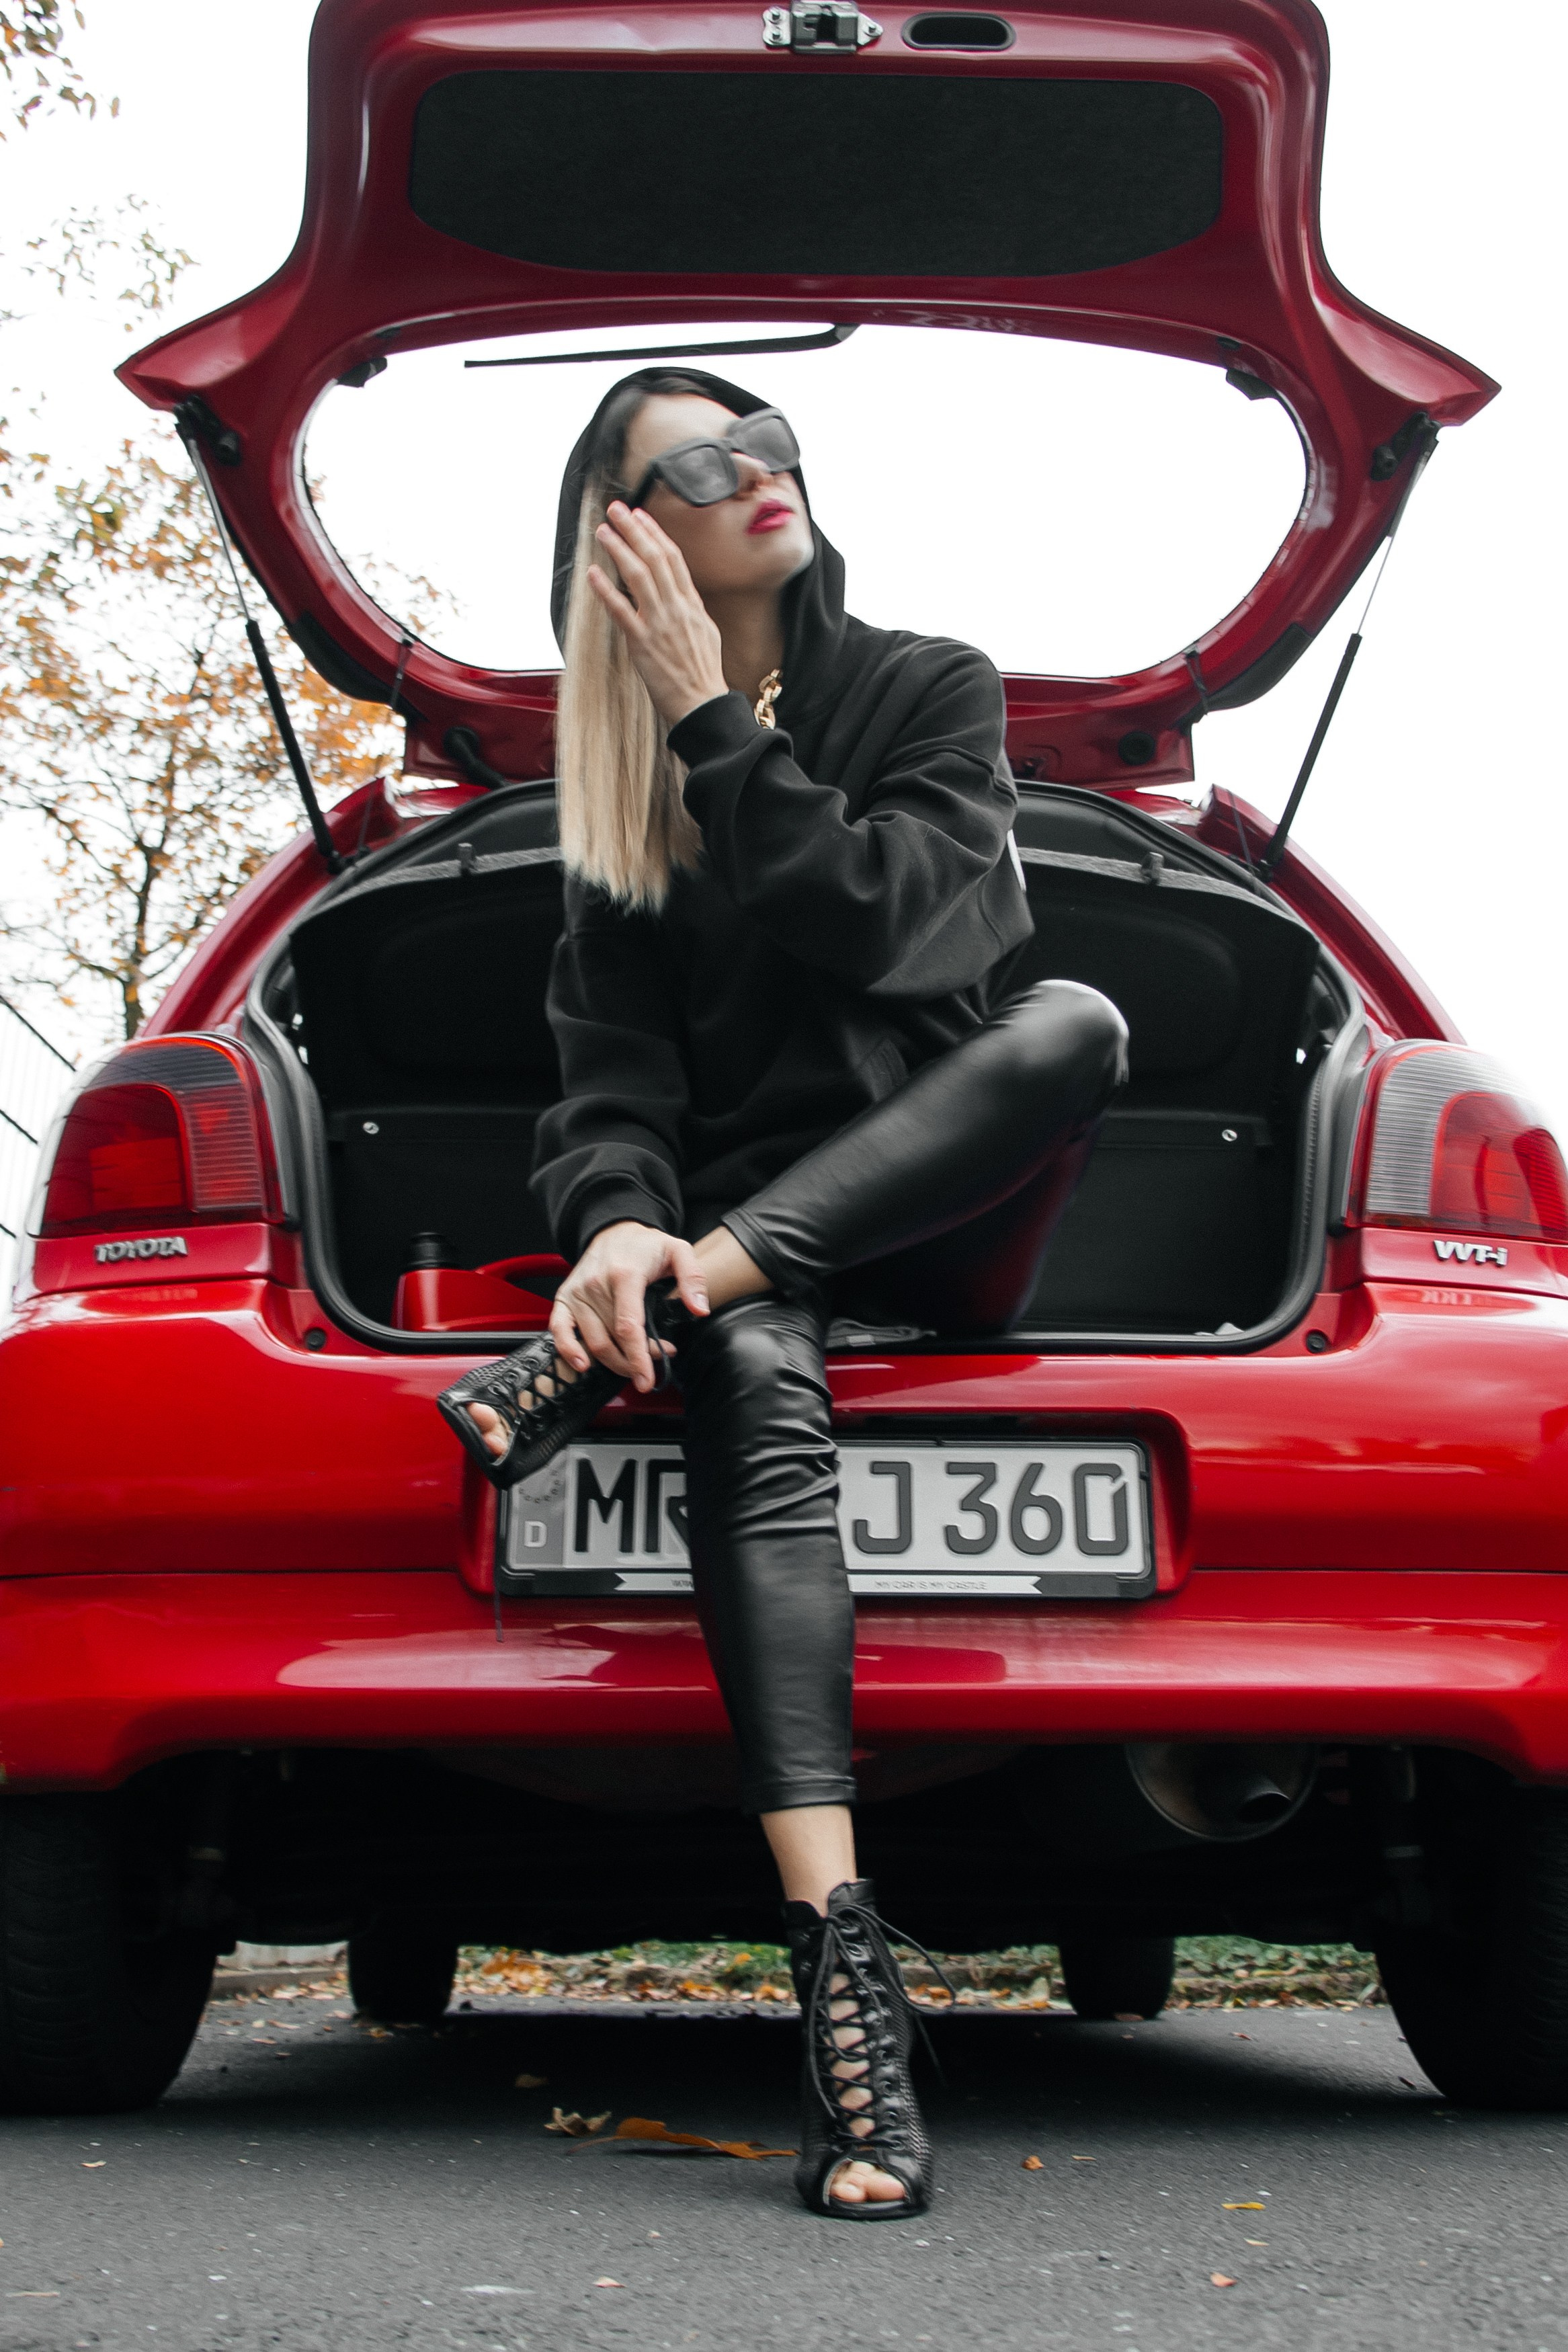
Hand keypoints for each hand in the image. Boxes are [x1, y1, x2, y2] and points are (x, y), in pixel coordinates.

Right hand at [550, 1220, 709, 1390]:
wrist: (614, 1231)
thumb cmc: (646, 1246)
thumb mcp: (678, 1251)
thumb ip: (693, 1278)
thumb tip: (699, 1309)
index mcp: (624, 1274)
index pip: (629, 1326)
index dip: (638, 1357)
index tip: (647, 1379)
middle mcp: (596, 1284)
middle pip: (612, 1340)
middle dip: (634, 1360)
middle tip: (654, 1361)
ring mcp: (578, 1292)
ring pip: (592, 1342)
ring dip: (614, 1361)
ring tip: (634, 1362)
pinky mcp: (565, 1298)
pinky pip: (559, 1329)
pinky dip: (568, 1350)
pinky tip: (582, 1365)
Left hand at [587, 503, 727, 727]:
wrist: (704, 705)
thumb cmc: (703, 676)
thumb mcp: (705, 634)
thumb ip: (690, 611)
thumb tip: (680, 595)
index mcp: (692, 605)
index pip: (673, 559)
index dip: (655, 533)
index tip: (640, 516)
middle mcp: (677, 609)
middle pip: (655, 558)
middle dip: (634, 530)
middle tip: (616, 509)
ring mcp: (660, 624)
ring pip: (639, 576)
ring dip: (619, 549)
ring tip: (603, 531)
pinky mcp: (643, 644)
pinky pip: (622, 611)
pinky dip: (606, 590)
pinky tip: (593, 573)